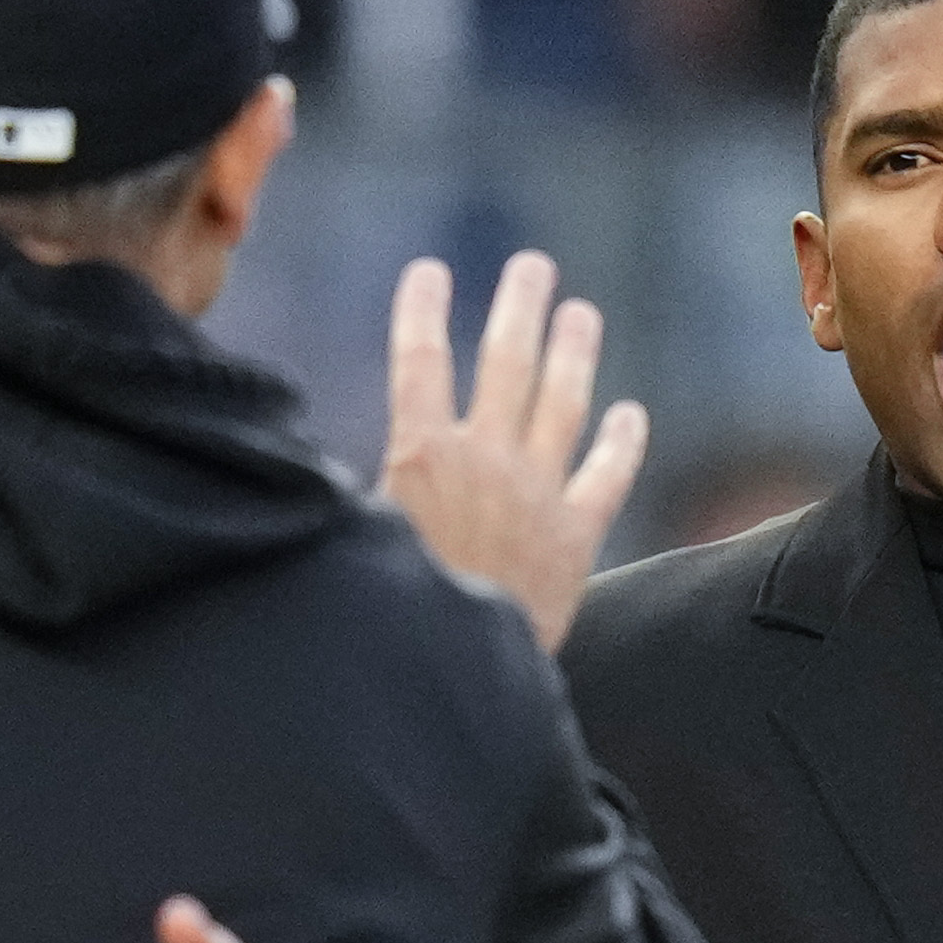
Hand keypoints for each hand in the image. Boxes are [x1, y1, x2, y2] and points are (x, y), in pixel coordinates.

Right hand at [380, 250, 648, 650]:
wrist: (452, 676)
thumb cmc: (390, 614)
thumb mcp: (350, 540)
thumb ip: (349, 494)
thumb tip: (313, 467)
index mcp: (419, 456)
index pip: (419, 361)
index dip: (422, 309)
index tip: (429, 270)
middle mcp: (484, 459)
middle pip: (506, 362)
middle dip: (520, 307)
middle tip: (534, 266)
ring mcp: (536, 493)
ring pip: (562, 404)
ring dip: (574, 352)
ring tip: (582, 312)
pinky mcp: (575, 537)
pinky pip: (605, 476)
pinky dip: (621, 442)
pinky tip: (629, 415)